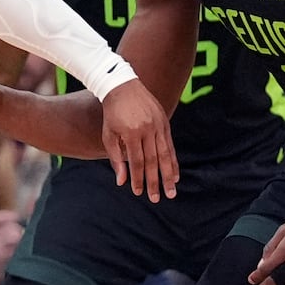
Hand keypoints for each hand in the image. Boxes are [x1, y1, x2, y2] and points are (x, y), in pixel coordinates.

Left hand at [100, 80, 177, 201]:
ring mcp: (158, 125)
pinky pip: (170, 144)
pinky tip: (175, 174)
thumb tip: (122, 181)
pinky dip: (173, 160)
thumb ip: (116, 158)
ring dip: (169, 175)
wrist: (122, 85)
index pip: (137, 162)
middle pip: (153, 161)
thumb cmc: (112, 113)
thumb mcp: (109, 135)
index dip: (138, 179)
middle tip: (158, 198)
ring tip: (171, 190)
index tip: (138, 192)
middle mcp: (147, 129)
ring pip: (165, 154)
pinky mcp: (165, 121)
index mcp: (131, 133)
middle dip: (155, 181)